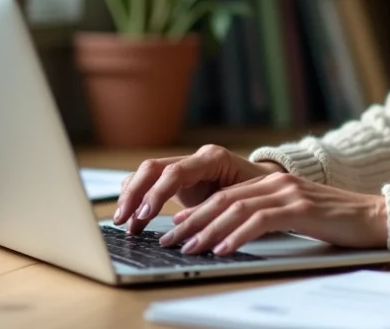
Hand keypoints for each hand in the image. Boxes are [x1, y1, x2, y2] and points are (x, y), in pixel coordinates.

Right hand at [113, 144, 284, 233]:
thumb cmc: (259, 191)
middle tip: (122, 220)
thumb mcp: (244, 200)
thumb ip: (220, 209)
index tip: (144, 215)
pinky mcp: (178, 178)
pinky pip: (150, 182)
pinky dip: (138, 198)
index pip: (175, 172)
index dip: (157, 193)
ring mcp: (185, 165)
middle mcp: (195, 158)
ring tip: (125, 223)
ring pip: (146, 173)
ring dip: (131, 197)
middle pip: (152, 168)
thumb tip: (196, 230)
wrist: (266, 181)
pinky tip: (133, 218)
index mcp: (212, 158)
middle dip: (133, 193)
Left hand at [157, 172, 387, 255]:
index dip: (197, 211)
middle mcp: (277, 182)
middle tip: (171, 241)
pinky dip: (237, 236)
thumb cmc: (335, 221)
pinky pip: (260, 221)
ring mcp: (288, 193)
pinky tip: (223, 249)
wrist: (373, 217)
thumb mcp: (294, 214)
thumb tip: (231, 233)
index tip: (175, 228)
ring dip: (208, 230)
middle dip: (193, 221)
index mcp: (272, 182)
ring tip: (189, 248)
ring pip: (236, 209)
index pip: (224, 195)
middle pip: (223, 199)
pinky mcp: (300, 208)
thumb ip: (266, 215)